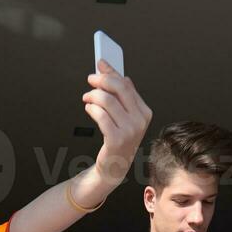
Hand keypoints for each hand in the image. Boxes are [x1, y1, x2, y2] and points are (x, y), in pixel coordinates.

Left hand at [83, 61, 151, 182]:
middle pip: (119, 89)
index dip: (111, 73)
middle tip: (91, 79)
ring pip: (107, 101)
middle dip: (102, 80)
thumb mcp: (125, 117)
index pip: (127, 85)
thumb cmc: (118, 140)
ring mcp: (129, 131)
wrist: (114, 167)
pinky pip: (100, 116)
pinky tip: (89, 109)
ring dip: (93, 95)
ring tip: (87, 98)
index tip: (101, 64)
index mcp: (144, 112)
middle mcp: (139, 121)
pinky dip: (91, 109)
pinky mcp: (116, 139)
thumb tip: (117, 74)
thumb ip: (123, 96)